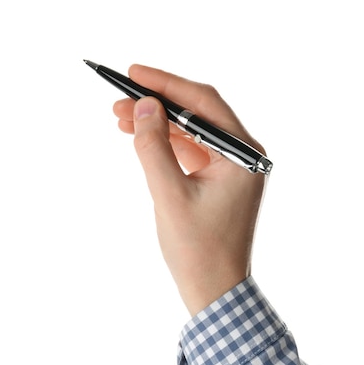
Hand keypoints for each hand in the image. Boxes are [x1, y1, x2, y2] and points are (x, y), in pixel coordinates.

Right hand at [113, 64, 267, 316]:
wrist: (214, 291)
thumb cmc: (198, 250)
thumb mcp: (169, 196)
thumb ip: (154, 148)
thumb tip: (144, 106)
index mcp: (244, 156)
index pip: (204, 104)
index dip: (166, 84)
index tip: (133, 73)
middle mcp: (244, 156)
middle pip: (198, 114)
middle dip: (157, 104)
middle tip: (119, 99)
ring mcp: (232, 168)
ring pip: (191, 131)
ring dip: (158, 123)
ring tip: (120, 117)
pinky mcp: (219, 179)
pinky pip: (191, 150)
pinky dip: (165, 143)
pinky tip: (140, 136)